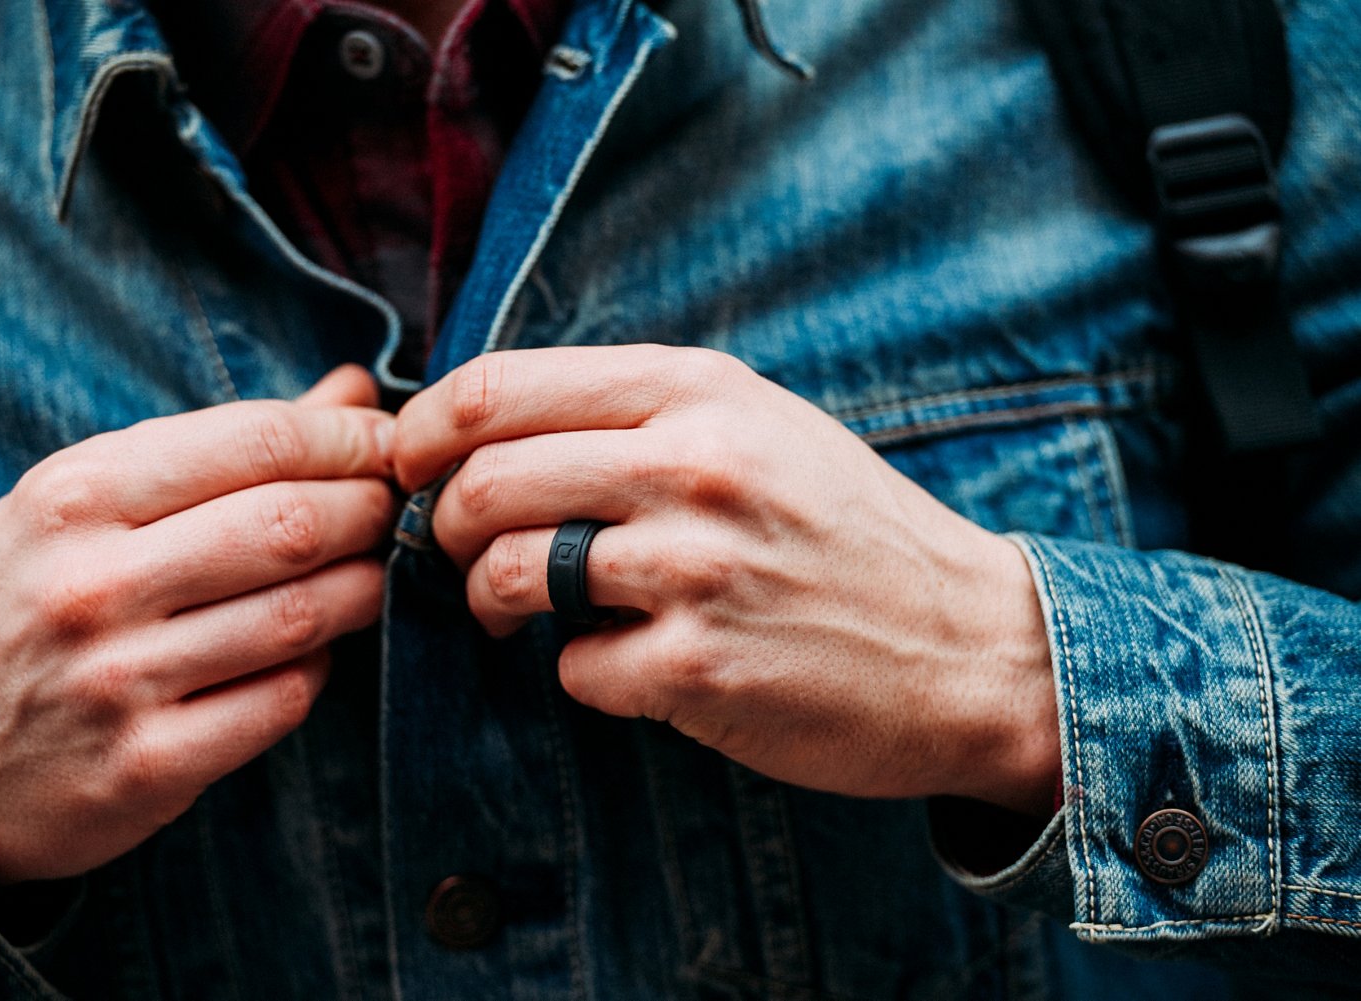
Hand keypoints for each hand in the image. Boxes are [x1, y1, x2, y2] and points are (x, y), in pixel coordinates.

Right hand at [0, 366, 396, 884]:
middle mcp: (92, 584)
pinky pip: (283, 699)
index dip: (348, 439)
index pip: (257, 441)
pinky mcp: (149, 765)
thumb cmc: (21, 601)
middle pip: (292, 523)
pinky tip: (312, 650)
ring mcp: (118, 680)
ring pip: (302, 614)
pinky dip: (318, 667)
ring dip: (362, 589)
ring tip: (370, 574)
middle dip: (369, 509)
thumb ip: (221, 446)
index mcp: (75, 496)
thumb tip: (353, 390)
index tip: (386, 444)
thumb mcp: (83, 501)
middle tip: (391, 510)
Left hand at [395, 346, 1057, 814]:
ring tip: (515, 609)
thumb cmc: (848, 531)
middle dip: (439, 523)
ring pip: (506, 573)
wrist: (972, 645)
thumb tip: (493, 426)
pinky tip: (623, 663)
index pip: (499, 386)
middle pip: (482, 481)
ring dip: (487, 599)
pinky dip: (579, 671)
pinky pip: (571, 667)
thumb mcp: (760, 425)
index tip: (411, 465)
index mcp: (698, 390)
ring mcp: (696, 569)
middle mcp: (693, 466)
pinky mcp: (699, 667)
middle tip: (455, 549)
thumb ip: (638, 412)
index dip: (425, 431)